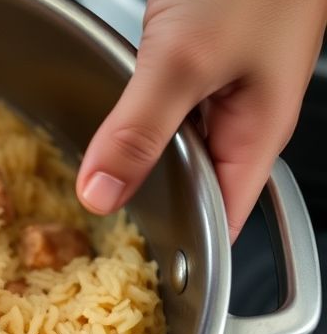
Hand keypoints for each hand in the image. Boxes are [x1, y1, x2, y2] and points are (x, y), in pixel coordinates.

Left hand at [76, 0, 326, 240]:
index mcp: (256, 136)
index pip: (223, 225)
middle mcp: (239, 119)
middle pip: (191, 190)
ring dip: (129, 165)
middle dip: (143, 212)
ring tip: (79, 190)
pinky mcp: (193, 58)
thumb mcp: (184, 61)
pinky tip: (97, 129)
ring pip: (169, 149)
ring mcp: (216, 87)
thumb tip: (102, 195)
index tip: (129, 275)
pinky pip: (159, 109)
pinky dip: (129, 121)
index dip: (182, 257)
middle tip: (82, 238)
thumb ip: (140, 132)